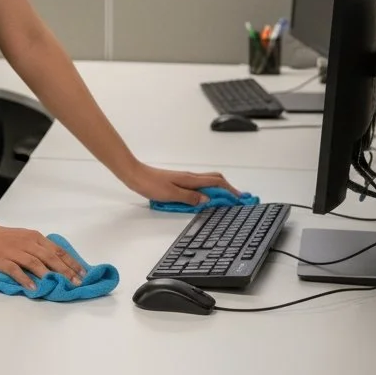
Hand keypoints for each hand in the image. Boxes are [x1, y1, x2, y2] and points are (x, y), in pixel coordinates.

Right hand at [0, 220, 85, 289]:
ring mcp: (14, 252)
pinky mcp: (2, 260)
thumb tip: (56, 264)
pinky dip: (25, 279)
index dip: (71, 262)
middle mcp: (27, 243)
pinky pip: (15, 270)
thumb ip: (38, 249)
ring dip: (49, 275)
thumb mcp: (24, 238)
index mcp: (34, 237)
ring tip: (60, 286)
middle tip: (77, 283)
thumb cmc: (2, 237)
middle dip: (65, 271)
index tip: (83, 273)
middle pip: (50, 257)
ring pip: (35, 263)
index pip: (57, 250)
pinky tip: (33, 288)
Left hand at [124, 163, 240, 206]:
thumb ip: (189, 197)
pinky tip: (205, 198)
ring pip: (207, 182)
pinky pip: (198, 185)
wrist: (135, 174)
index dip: (230, 191)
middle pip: (215, 179)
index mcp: (191, 180)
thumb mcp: (171, 194)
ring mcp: (184, 179)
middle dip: (228, 188)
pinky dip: (207, 190)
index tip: (241, 199)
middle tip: (237, 199)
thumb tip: (206, 200)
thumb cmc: (150, 183)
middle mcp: (190, 177)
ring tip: (225, 200)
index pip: (217, 183)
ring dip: (218, 189)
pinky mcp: (178, 182)